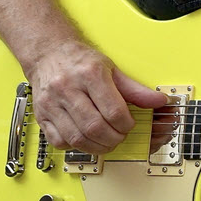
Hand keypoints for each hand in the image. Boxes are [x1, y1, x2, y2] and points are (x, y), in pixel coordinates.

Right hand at [26, 39, 167, 153]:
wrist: (49, 54)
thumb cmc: (81, 61)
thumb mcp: (112, 69)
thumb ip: (135, 89)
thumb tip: (158, 101)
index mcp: (90, 74)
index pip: (113, 111)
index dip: (126, 125)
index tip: (129, 126)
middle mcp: (68, 88)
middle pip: (94, 126)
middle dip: (113, 139)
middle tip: (119, 137)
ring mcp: (52, 103)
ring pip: (76, 137)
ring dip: (96, 146)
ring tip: (106, 142)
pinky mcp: (42, 115)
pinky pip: (59, 141)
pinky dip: (75, 146)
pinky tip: (85, 139)